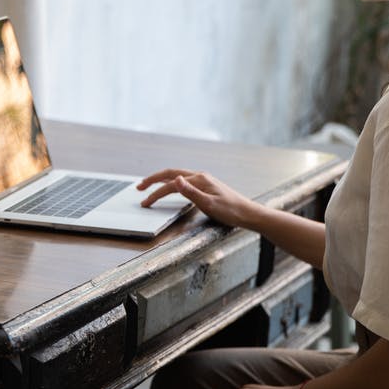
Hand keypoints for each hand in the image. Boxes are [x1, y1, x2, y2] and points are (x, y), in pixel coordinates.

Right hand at [138, 169, 264, 228]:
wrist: (248, 214)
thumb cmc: (231, 212)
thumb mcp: (209, 204)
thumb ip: (191, 192)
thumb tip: (176, 179)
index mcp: (199, 179)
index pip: (171, 184)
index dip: (156, 193)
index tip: (145, 202)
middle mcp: (200, 176)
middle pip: (170, 174)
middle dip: (153, 180)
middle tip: (139, 187)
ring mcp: (204, 180)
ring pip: (177, 176)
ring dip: (162, 180)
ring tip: (150, 186)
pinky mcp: (206, 186)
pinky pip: (184, 181)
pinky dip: (172, 183)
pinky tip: (171, 188)